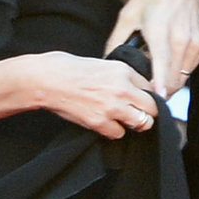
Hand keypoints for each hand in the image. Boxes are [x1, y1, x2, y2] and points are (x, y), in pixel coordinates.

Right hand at [30, 51, 158, 138]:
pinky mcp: (99, 122)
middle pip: (153, 108)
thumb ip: (122, 76)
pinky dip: (114, 131)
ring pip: (142, 123)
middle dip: (148, 112)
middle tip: (139, 113)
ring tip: (124, 120)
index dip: (147, 95)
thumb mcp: (103, 64)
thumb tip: (137, 88)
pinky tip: (106, 123)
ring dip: (134, 123)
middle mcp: (122, 88)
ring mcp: (112, 106)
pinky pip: (119, 134)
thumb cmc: (69, 69)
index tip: (142, 100)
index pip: (152, 88)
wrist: (45, 79)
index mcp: (124, 70)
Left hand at [107, 0, 198, 97]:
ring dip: (169, 82)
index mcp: (161, 33)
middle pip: (173, 80)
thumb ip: (116, 42)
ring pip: (183, 77)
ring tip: (155, 75)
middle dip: (159, 90)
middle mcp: (183, 40)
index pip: (162, 69)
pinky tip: (168, 63)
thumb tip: (108, 64)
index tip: (153, 101)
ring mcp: (196, 43)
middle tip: (144, 92)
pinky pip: (190, 68)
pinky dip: (179, 71)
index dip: (158, 88)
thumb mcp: (127, 16)